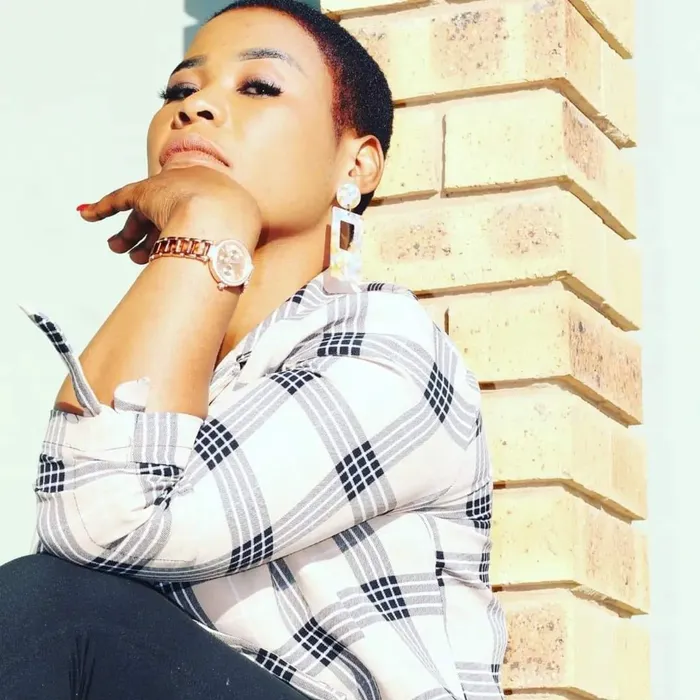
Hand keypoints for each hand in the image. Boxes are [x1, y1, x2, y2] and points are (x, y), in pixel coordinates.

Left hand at [78, 166, 261, 264]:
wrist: (221, 220)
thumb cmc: (232, 237)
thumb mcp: (235, 241)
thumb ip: (227, 248)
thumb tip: (231, 274)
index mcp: (216, 200)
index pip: (188, 218)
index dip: (170, 238)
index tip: (159, 256)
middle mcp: (192, 190)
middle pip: (163, 217)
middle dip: (145, 240)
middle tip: (135, 258)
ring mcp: (169, 190)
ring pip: (142, 214)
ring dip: (127, 235)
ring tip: (117, 250)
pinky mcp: (147, 190)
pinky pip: (120, 199)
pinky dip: (102, 208)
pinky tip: (86, 216)